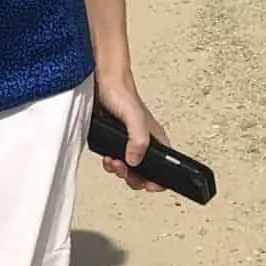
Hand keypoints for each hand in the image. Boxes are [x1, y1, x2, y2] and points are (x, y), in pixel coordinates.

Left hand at [94, 70, 165, 192]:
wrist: (101, 81)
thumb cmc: (121, 92)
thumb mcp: (134, 116)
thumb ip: (137, 139)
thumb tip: (135, 161)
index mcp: (154, 138)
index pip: (165, 167)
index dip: (159, 180)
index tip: (149, 184)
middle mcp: (143, 142)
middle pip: (144, 173)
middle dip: (133, 177)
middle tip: (123, 170)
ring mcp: (127, 143)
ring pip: (129, 169)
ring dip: (120, 171)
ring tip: (113, 162)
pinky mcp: (113, 141)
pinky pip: (115, 161)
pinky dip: (110, 164)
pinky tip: (106, 157)